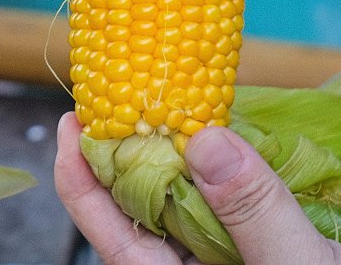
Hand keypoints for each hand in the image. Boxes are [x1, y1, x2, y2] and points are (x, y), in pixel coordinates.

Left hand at [54, 112, 340, 263]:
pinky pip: (235, 213)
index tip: (69, 118)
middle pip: (145, 214)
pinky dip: (228, 176)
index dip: (81, 177)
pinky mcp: (270, 255)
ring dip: (181, 160)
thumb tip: (202, 139)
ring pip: (190, 210)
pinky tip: (229, 142)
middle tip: (121, 93)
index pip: (111, 234)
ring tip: (168, 107)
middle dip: (130, 154)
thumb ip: (253, 211)